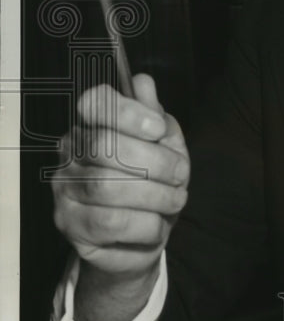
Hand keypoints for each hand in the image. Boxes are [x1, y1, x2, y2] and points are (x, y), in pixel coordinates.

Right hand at [52, 74, 189, 320]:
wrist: (142, 237)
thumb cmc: (152, 184)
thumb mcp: (164, 147)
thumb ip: (154, 116)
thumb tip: (142, 83)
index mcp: (92, 125)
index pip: (94, 103)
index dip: (128, 112)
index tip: (158, 129)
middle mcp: (70, 154)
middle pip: (105, 146)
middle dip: (155, 162)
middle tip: (181, 175)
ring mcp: (65, 190)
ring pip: (107, 187)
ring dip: (155, 196)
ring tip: (175, 200)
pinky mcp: (71, 227)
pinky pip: (111, 224)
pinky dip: (146, 225)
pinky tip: (156, 224)